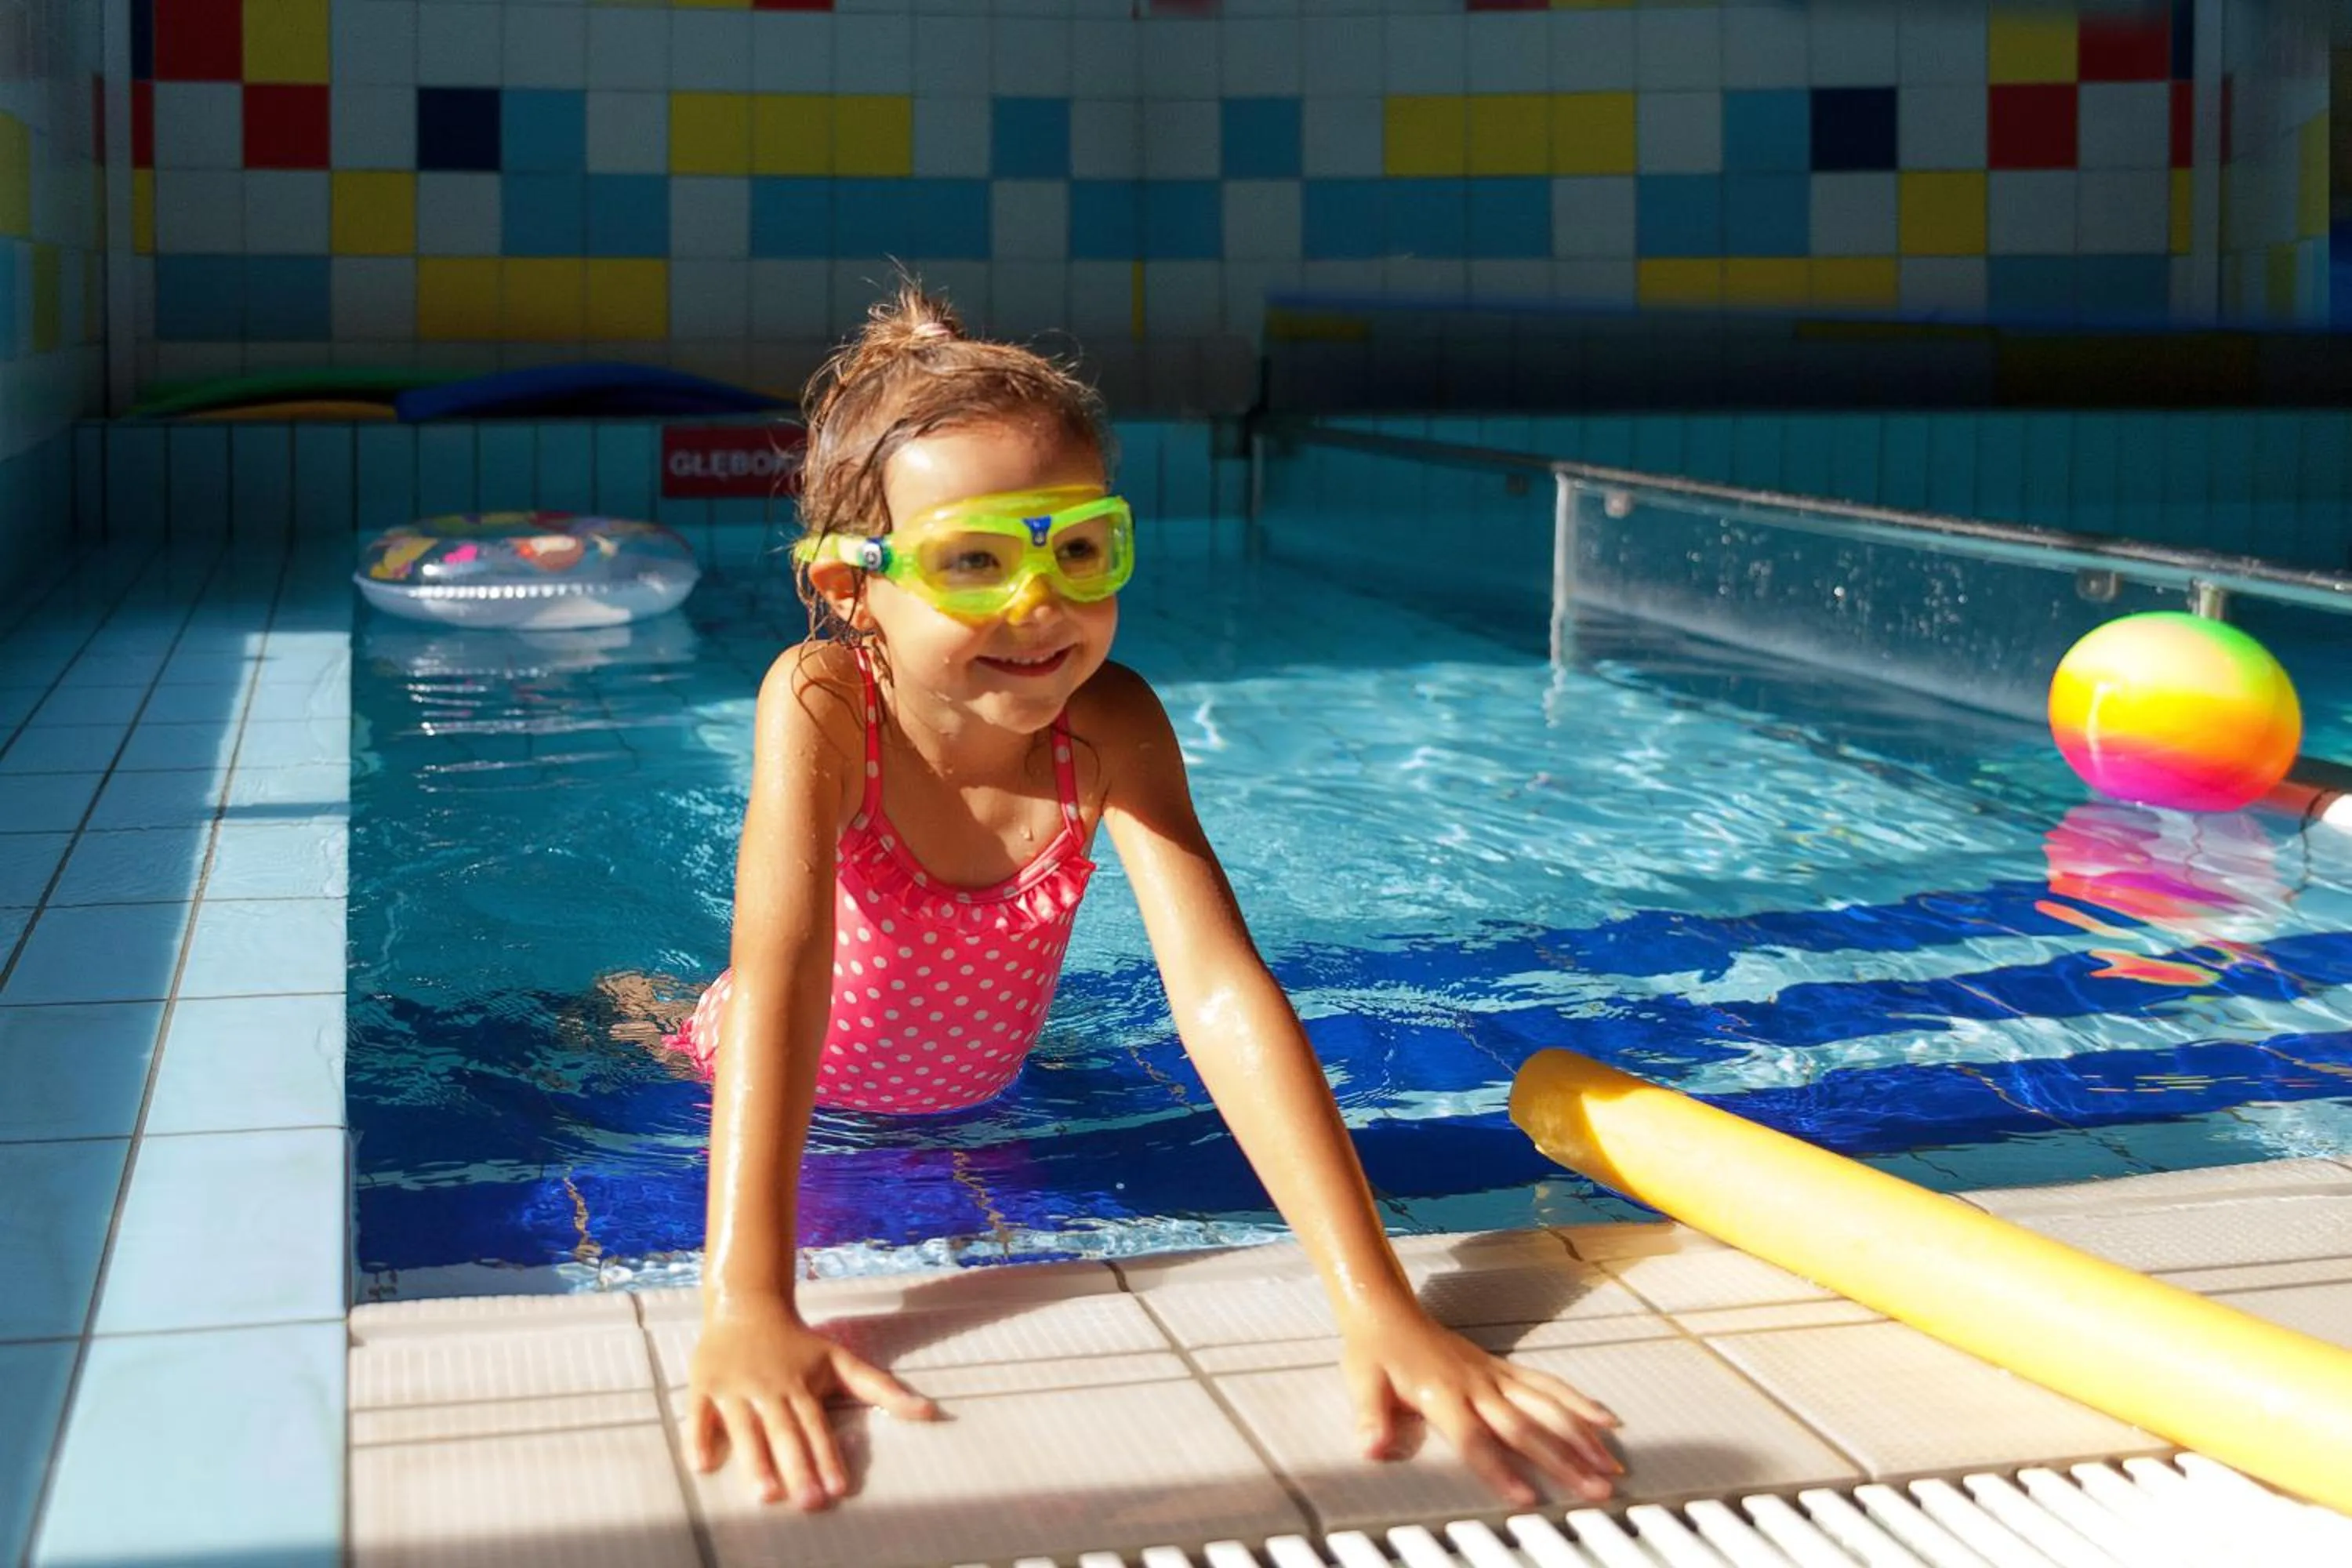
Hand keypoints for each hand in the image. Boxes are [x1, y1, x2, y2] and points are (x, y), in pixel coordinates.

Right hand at [685, 1297, 942, 1509]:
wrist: (747, 1305)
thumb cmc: (797, 1343)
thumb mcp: (841, 1360)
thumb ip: (881, 1389)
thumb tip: (931, 1411)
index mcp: (801, 1386)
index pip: (817, 1427)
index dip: (827, 1458)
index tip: (837, 1490)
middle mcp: (769, 1388)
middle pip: (785, 1432)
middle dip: (797, 1467)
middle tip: (808, 1502)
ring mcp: (734, 1387)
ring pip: (745, 1428)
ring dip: (754, 1461)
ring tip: (766, 1495)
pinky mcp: (703, 1385)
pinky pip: (698, 1415)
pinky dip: (698, 1438)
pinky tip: (702, 1466)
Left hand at [1339, 1308, 1621, 1507]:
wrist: (1386, 1309)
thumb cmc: (1374, 1351)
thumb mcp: (1362, 1384)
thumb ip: (1371, 1418)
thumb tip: (1372, 1448)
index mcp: (1442, 1395)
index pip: (1476, 1440)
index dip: (1501, 1470)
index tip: (1527, 1498)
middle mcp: (1475, 1385)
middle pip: (1524, 1428)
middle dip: (1562, 1461)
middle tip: (1594, 1490)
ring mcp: (1493, 1375)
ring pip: (1546, 1405)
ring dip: (1580, 1436)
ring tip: (1609, 1465)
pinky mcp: (1502, 1367)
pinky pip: (1546, 1384)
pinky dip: (1577, 1402)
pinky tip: (1605, 1420)